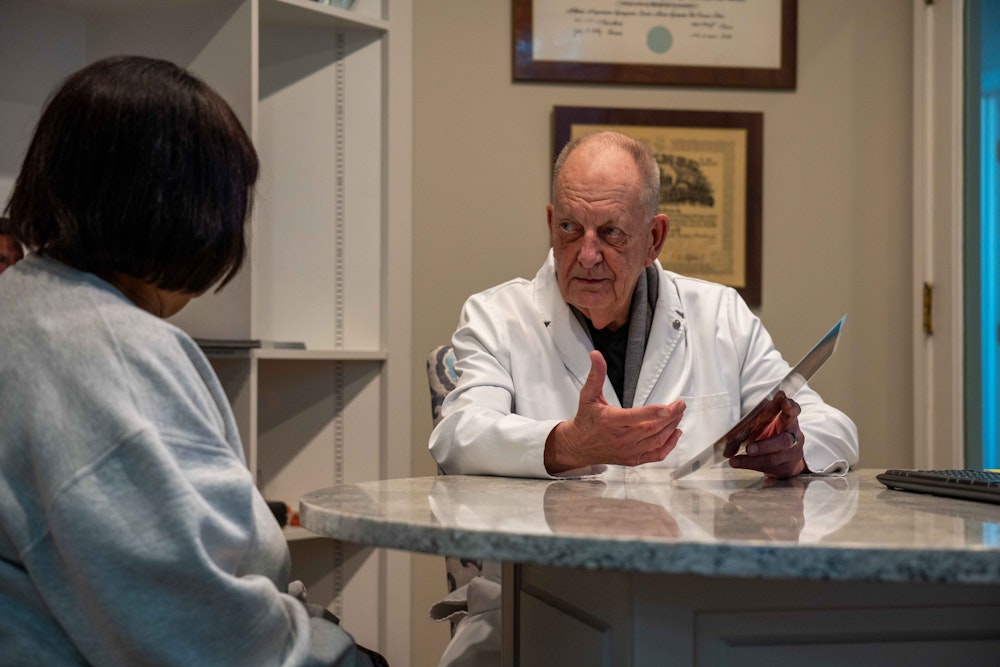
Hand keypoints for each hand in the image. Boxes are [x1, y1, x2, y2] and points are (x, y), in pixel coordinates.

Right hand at [544, 351, 684, 473]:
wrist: (578, 446)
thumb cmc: (585, 420)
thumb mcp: (588, 395)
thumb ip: (596, 375)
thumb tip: (596, 356)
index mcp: (610, 422)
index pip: (635, 418)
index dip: (653, 413)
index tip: (668, 407)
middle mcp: (621, 439)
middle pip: (651, 428)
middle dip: (670, 416)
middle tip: (680, 405)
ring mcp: (628, 451)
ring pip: (656, 440)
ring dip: (671, 427)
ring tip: (679, 414)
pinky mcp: (632, 459)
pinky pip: (655, 455)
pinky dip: (668, 445)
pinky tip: (675, 433)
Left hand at [728, 396, 805, 478]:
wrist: (790, 459)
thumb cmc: (775, 434)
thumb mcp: (771, 422)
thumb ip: (762, 416)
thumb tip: (738, 416)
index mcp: (789, 421)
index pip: (794, 412)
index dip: (790, 407)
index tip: (784, 402)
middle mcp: (794, 437)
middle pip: (784, 441)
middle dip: (765, 445)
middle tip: (749, 448)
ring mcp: (791, 454)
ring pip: (773, 458)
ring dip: (753, 459)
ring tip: (736, 459)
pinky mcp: (785, 467)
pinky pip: (767, 467)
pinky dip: (749, 465)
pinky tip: (737, 463)